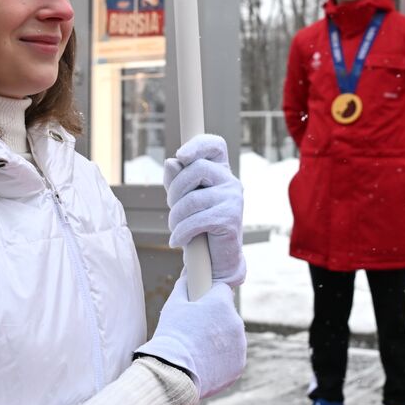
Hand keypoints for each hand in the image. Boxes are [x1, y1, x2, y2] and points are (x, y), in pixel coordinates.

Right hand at [135, 275, 245, 398]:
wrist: (173, 373)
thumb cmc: (171, 336)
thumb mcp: (173, 306)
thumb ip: (183, 287)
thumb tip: (187, 276)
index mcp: (221, 303)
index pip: (222, 290)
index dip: (211, 296)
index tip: (201, 304)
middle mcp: (236, 322)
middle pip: (228, 314)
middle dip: (215, 319)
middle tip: (195, 330)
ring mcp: (240, 345)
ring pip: (231, 336)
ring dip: (220, 339)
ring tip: (198, 349)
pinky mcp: (239, 365)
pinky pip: (232, 356)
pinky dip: (222, 359)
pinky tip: (205, 362)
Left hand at [163, 134, 245, 285]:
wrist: (217, 260)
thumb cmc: (199, 226)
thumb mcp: (184, 200)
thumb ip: (177, 180)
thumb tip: (171, 162)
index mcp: (220, 172)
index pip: (215, 146)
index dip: (198, 144)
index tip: (181, 155)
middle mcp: (231, 182)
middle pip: (195, 169)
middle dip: (175, 190)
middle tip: (171, 207)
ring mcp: (233, 199)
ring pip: (191, 199)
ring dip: (175, 217)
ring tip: (174, 228)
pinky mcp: (230, 219)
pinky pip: (196, 220)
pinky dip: (181, 233)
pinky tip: (177, 241)